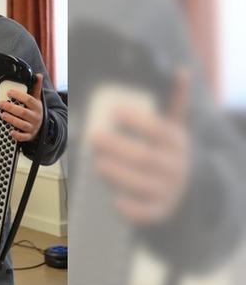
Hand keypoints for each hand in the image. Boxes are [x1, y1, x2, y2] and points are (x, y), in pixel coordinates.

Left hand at [0, 73, 43, 141]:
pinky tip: (10, 131)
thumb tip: (38, 75)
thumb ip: (36, 88)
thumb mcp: (37, 99)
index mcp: (37, 106)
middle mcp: (35, 117)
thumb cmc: (35, 111)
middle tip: (1, 104)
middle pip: (23, 112)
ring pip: (22, 124)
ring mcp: (32, 127)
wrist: (42, 126)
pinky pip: (23, 137)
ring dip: (11, 120)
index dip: (18, 95)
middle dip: (11, 108)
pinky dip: (17, 135)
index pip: (29, 100)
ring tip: (2, 115)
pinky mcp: (29, 136)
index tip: (9, 92)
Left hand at [90, 70, 190, 224]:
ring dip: (120, 174)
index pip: (158, 129)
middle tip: (93, 136)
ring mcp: (171, 190)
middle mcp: (177, 166)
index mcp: (178, 142)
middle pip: (146, 156)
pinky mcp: (163, 211)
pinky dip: (132, 209)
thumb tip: (182, 71)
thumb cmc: (170, 150)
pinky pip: (149, 213)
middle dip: (119, 147)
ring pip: (144, 183)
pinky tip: (114, 201)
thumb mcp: (175, 128)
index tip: (113, 110)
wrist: (192, 188)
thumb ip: (175, 103)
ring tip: (97, 164)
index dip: (137, 119)